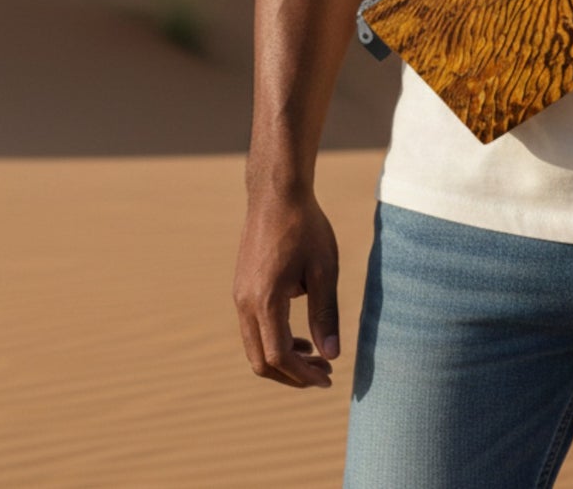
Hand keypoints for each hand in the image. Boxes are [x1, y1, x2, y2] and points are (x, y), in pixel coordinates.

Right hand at [233, 187, 340, 388]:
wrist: (277, 194)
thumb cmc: (305, 227)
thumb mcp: (324, 270)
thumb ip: (326, 314)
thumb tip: (332, 355)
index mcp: (265, 300)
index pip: (279, 356)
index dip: (303, 375)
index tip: (328, 378)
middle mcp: (244, 302)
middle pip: (261, 360)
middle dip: (292, 375)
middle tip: (324, 373)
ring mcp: (239, 295)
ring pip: (255, 346)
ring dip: (283, 359)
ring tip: (316, 356)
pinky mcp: (241, 288)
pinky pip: (253, 328)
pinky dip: (274, 340)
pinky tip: (300, 336)